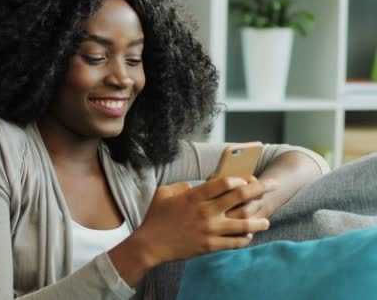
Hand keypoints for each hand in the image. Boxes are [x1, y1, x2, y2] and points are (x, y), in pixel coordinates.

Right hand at [133, 177, 271, 265]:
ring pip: (243, 223)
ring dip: (258, 221)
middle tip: (272, 186)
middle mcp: (206, 212)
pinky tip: (248, 236)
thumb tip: (195, 185)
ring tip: (266, 221)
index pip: (224, 183)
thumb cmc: (156, 217)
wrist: (151, 244)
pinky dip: (244, 239)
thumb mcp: (164, 193)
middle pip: (240, 198)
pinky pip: (234, 242)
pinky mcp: (210, 245)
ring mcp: (209, 230)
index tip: (247, 178)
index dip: (238, 178)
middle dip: (260, 189)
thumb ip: (182, 186)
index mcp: (194, 196)